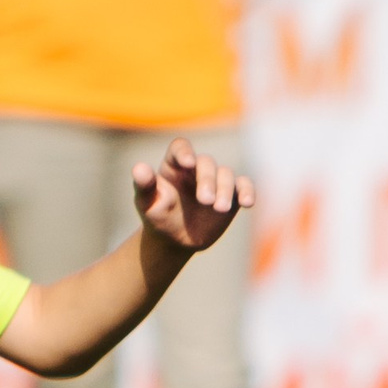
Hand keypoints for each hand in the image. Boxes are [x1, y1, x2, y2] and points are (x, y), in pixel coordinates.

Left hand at [133, 138, 252, 253]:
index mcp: (174, 165)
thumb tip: (139, 168)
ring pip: (226, 174)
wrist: (175, 239)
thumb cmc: (158, 217)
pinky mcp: (231, 194)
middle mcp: (196, 169)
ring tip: (220, 209)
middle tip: (205, 201)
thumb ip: (144, 186)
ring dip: (225, 190)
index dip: (185, 152)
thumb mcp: (146, 204)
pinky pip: (244, 185)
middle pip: (206, 163)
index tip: (188, 164)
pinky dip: (248, 191)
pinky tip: (247, 203)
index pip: (181, 148)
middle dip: (208, 180)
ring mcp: (215, 181)